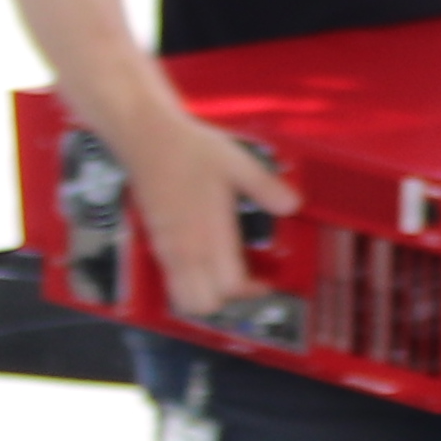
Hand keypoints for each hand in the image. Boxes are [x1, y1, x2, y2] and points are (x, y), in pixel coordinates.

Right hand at [114, 105, 296, 320]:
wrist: (145, 137)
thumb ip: (265, 187)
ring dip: (205, 295)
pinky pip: (170, 279)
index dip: (251, 291)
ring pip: (182, 297)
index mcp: (208, 233)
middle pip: (202, 304)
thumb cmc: (191, 149)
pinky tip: (205, 260)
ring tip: (226, 275)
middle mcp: (185, 248)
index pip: (229, 286)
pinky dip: (189, 282)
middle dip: (227, 301)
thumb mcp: (237, 162)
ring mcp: (166, 248)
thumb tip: (294, 206)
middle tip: (246, 282)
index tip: (267, 282)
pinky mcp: (155, 242)